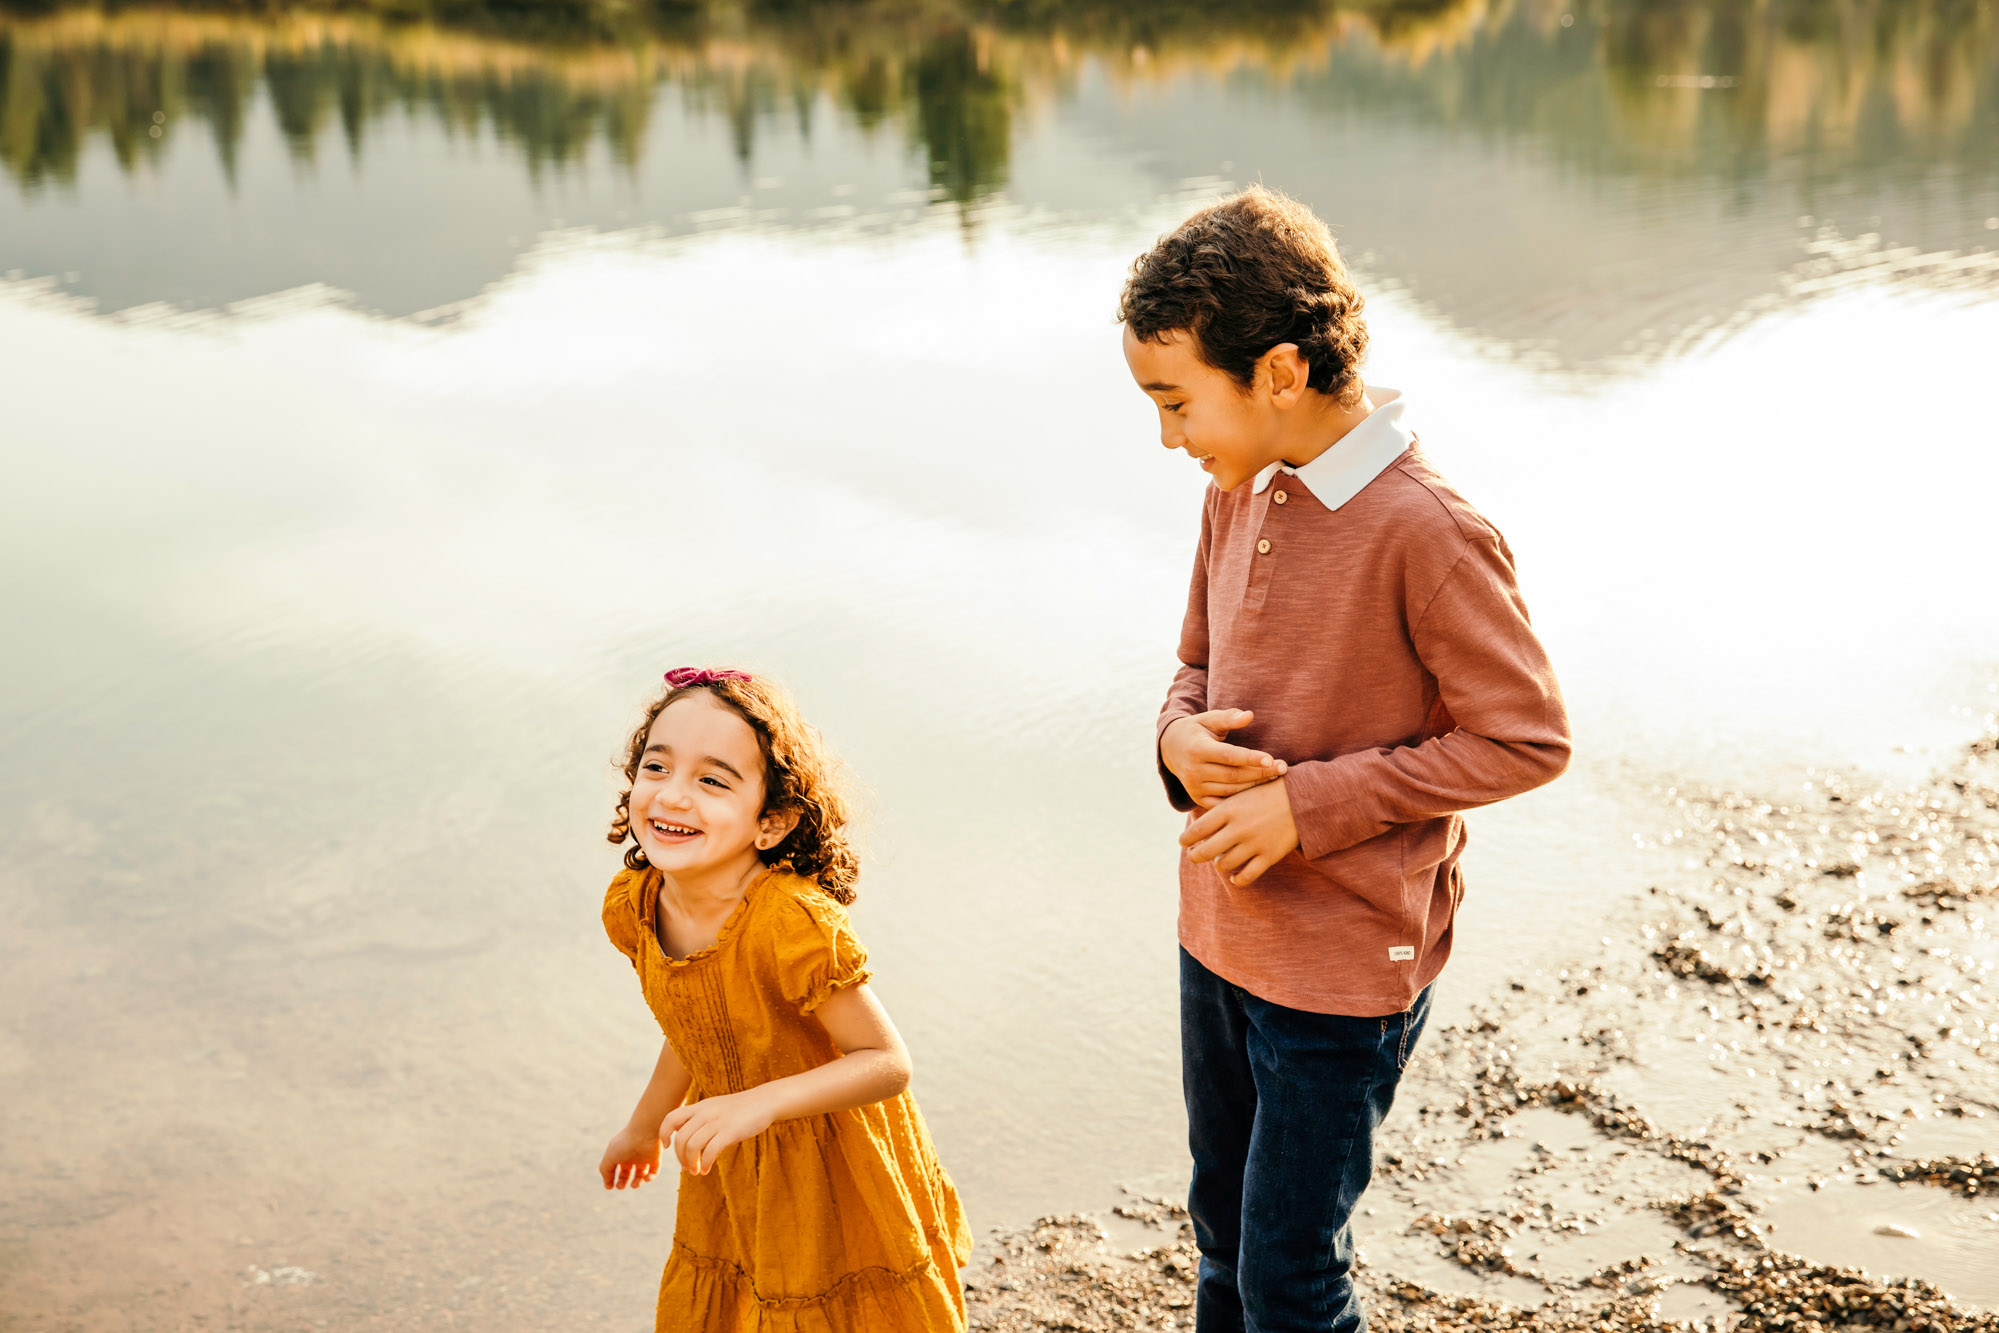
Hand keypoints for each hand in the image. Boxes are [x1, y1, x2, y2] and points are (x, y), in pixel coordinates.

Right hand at [599, 1123, 661, 1189]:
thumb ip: (605, 1171)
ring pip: (640, 1174)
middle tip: (621, 1186)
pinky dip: (650, 1178)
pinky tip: (645, 1177)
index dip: (611, 1178)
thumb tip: (607, 1186)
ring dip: (637, 1183)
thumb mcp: (609, 1158)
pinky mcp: (655, 1158)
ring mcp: (644, 1156)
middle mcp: (631, 1155)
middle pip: (626, 1173)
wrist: (644, 1132)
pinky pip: (654, 1172)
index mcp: (619, 1153)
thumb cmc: (625, 1144)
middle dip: (623, 1182)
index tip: (610, 1186)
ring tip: (634, 1184)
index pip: (614, 1168)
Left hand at [661, 1088, 775, 1175]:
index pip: (671, 1118)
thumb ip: (700, 1118)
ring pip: (692, 1146)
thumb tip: (685, 1136)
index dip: (664, 1133)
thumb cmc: (740, 1108)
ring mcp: (717, 1122)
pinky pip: (709, 1151)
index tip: (668, 1146)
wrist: (764, 1101)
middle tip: (688, 1167)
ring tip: (697, 1171)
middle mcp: (705, 1113)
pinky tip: (707, 1169)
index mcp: (700, 1107)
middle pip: (680, 1138)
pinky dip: (705, 1163)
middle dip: (680, 1157)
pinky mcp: (729, 1132)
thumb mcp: (716, 1107)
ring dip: (691, 1163)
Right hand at [1161, 710, 1286, 807]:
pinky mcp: (1198, 798)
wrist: (1171, 748)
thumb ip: (1229, 717)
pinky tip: (1259, 793)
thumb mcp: (1208, 719)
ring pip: (1231, 791)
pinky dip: (1241, 800)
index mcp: (1197, 749)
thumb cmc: (1197, 730)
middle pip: (1234, 775)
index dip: (1251, 758)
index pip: (1229, 756)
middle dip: (1260, 773)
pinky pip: (1224, 803)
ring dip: (1255, 786)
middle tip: (1283, 768)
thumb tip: (1250, 715)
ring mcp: (1195, 787)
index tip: (1272, 759)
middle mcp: (1194, 771)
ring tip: (1276, 778)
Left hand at [1180, 778, 1299, 885]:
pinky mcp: (1269, 856)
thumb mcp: (1240, 795)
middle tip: (1194, 856)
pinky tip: (1235, 877)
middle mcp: (1238, 828)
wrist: (1302, 799)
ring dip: (1218, 864)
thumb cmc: (1267, 794)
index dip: (1185, 840)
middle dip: (1195, 856)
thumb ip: (1220, 810)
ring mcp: (1254, 844)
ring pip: (1223, 865)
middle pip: (1204, 852)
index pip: (1196, 830)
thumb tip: (1197, 829)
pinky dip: (1238, 880)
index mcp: (1229, 810)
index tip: (1183, 842)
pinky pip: (1246, 876)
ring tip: (1219, 860)